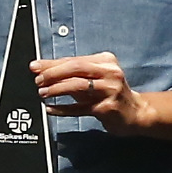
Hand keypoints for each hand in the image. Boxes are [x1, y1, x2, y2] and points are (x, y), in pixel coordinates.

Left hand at [31, 52, 171, 135]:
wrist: (136, 113)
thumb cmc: (110, 94)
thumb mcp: (93, 80)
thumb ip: (71, 74)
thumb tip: (43, 70)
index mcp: (105, 60)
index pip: (74, 59)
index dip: (52, 63)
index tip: (35, 66)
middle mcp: (110, 72)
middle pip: (76, 68)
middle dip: (53, 73)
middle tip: (38, 80)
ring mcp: (110, 89)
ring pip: (78, 86)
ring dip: (56, 89)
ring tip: (42, 93)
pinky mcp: (108, 107)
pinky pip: (80, 108)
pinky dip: (63, 108)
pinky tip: (51, 109)